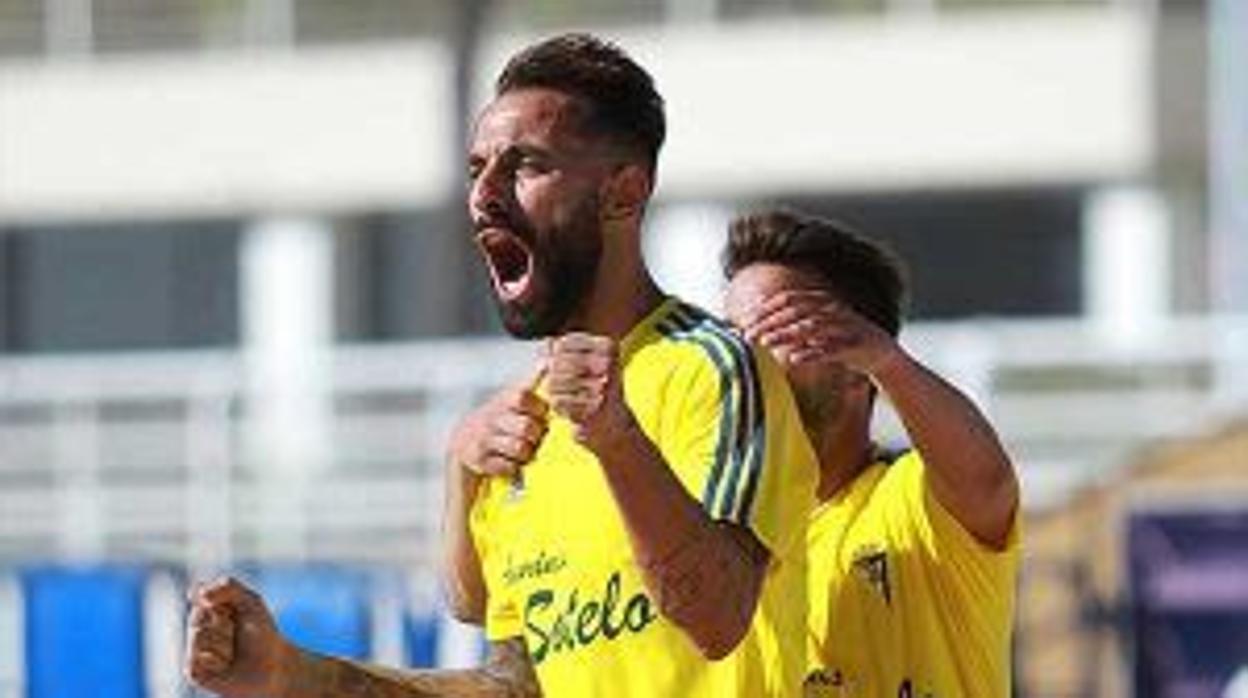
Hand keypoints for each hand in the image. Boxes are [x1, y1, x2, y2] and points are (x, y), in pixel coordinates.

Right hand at [185, 577, 295, 697]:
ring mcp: (193, 648)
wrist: (272, 665)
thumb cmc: (262, 633)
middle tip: (236, 631)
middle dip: (224, 622)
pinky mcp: (193, 671)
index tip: (234, 608)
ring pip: (198, 636)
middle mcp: (197, 626)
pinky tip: (226, 665)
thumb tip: (198, 594)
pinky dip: (217, 660)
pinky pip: (195, 660)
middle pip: (198, 615)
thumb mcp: (251, 601)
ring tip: (233, 650)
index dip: (219, 601)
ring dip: (223, 643)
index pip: (199, 594)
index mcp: (207, 607)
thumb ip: (227, 586)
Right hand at [449, 365, 548, 478]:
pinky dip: (513, 467)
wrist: (463, 441)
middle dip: (536, 436)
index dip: (537, 408)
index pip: (523, 396)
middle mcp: (492, 416)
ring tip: (523, 449)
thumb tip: (549, 354)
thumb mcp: (513, 396)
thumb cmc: (499, 418)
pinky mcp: (479, 459)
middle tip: (533, 437)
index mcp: (505, 399)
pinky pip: (508, 467)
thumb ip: (533, 380)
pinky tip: (509, 460)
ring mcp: (484, 438)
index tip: (539, 415)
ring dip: (526, 453)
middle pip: (526, 428)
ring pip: (519, 448)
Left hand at [544, 333, 632, 445]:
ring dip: (555, 392)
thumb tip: (546, 343)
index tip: (561, 366)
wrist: (614, 423)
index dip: (553, 356)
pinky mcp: (592, 408)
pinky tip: (569, 408)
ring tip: (568, 396)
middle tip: (563, 386)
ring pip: (554, 382)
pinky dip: (558, 406)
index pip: (562, 344)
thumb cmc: (596, 388)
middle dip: (553, 376)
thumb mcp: (586, 362)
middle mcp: (607, 364)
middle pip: (556, 363)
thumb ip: (564, 349)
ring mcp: (601, 386)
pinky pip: (558, 402)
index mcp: (607, 347)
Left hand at [740, 289, 900, 376]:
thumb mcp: (817, 329)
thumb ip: (791, 323)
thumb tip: (759, 319)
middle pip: (796, 312)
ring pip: (811, 328)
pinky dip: (811, 354)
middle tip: (748, 335)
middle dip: (770, 322)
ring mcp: (844, 327)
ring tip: (765, 343)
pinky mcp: (854, 346)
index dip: (766, 308)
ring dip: (786, 335)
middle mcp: (833, 310)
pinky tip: (793, 360)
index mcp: (823, 301)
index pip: (788, 299)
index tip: (745, 320)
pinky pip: (830, 350)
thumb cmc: (840, 340)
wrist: (881, 353)